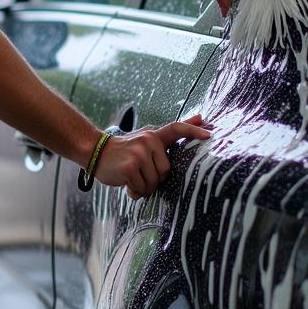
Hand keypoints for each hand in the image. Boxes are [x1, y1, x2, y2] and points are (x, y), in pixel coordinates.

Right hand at [94, 114, 210, 199]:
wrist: (96, 152)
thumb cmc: (126, 149)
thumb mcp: (149, 137)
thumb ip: (174, 132)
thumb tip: (201, 117)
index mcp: (154, 135)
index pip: (177, 128)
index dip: (194, 131)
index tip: (210, 135)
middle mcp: (147, 141)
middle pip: (166, 171)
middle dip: (155, 178)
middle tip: (141, 173)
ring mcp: (138, 153)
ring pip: (154, 181)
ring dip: (144, 186)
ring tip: (133, 178)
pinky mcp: (129, 167)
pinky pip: (141, 188)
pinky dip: (135, 191)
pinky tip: (127, 183)